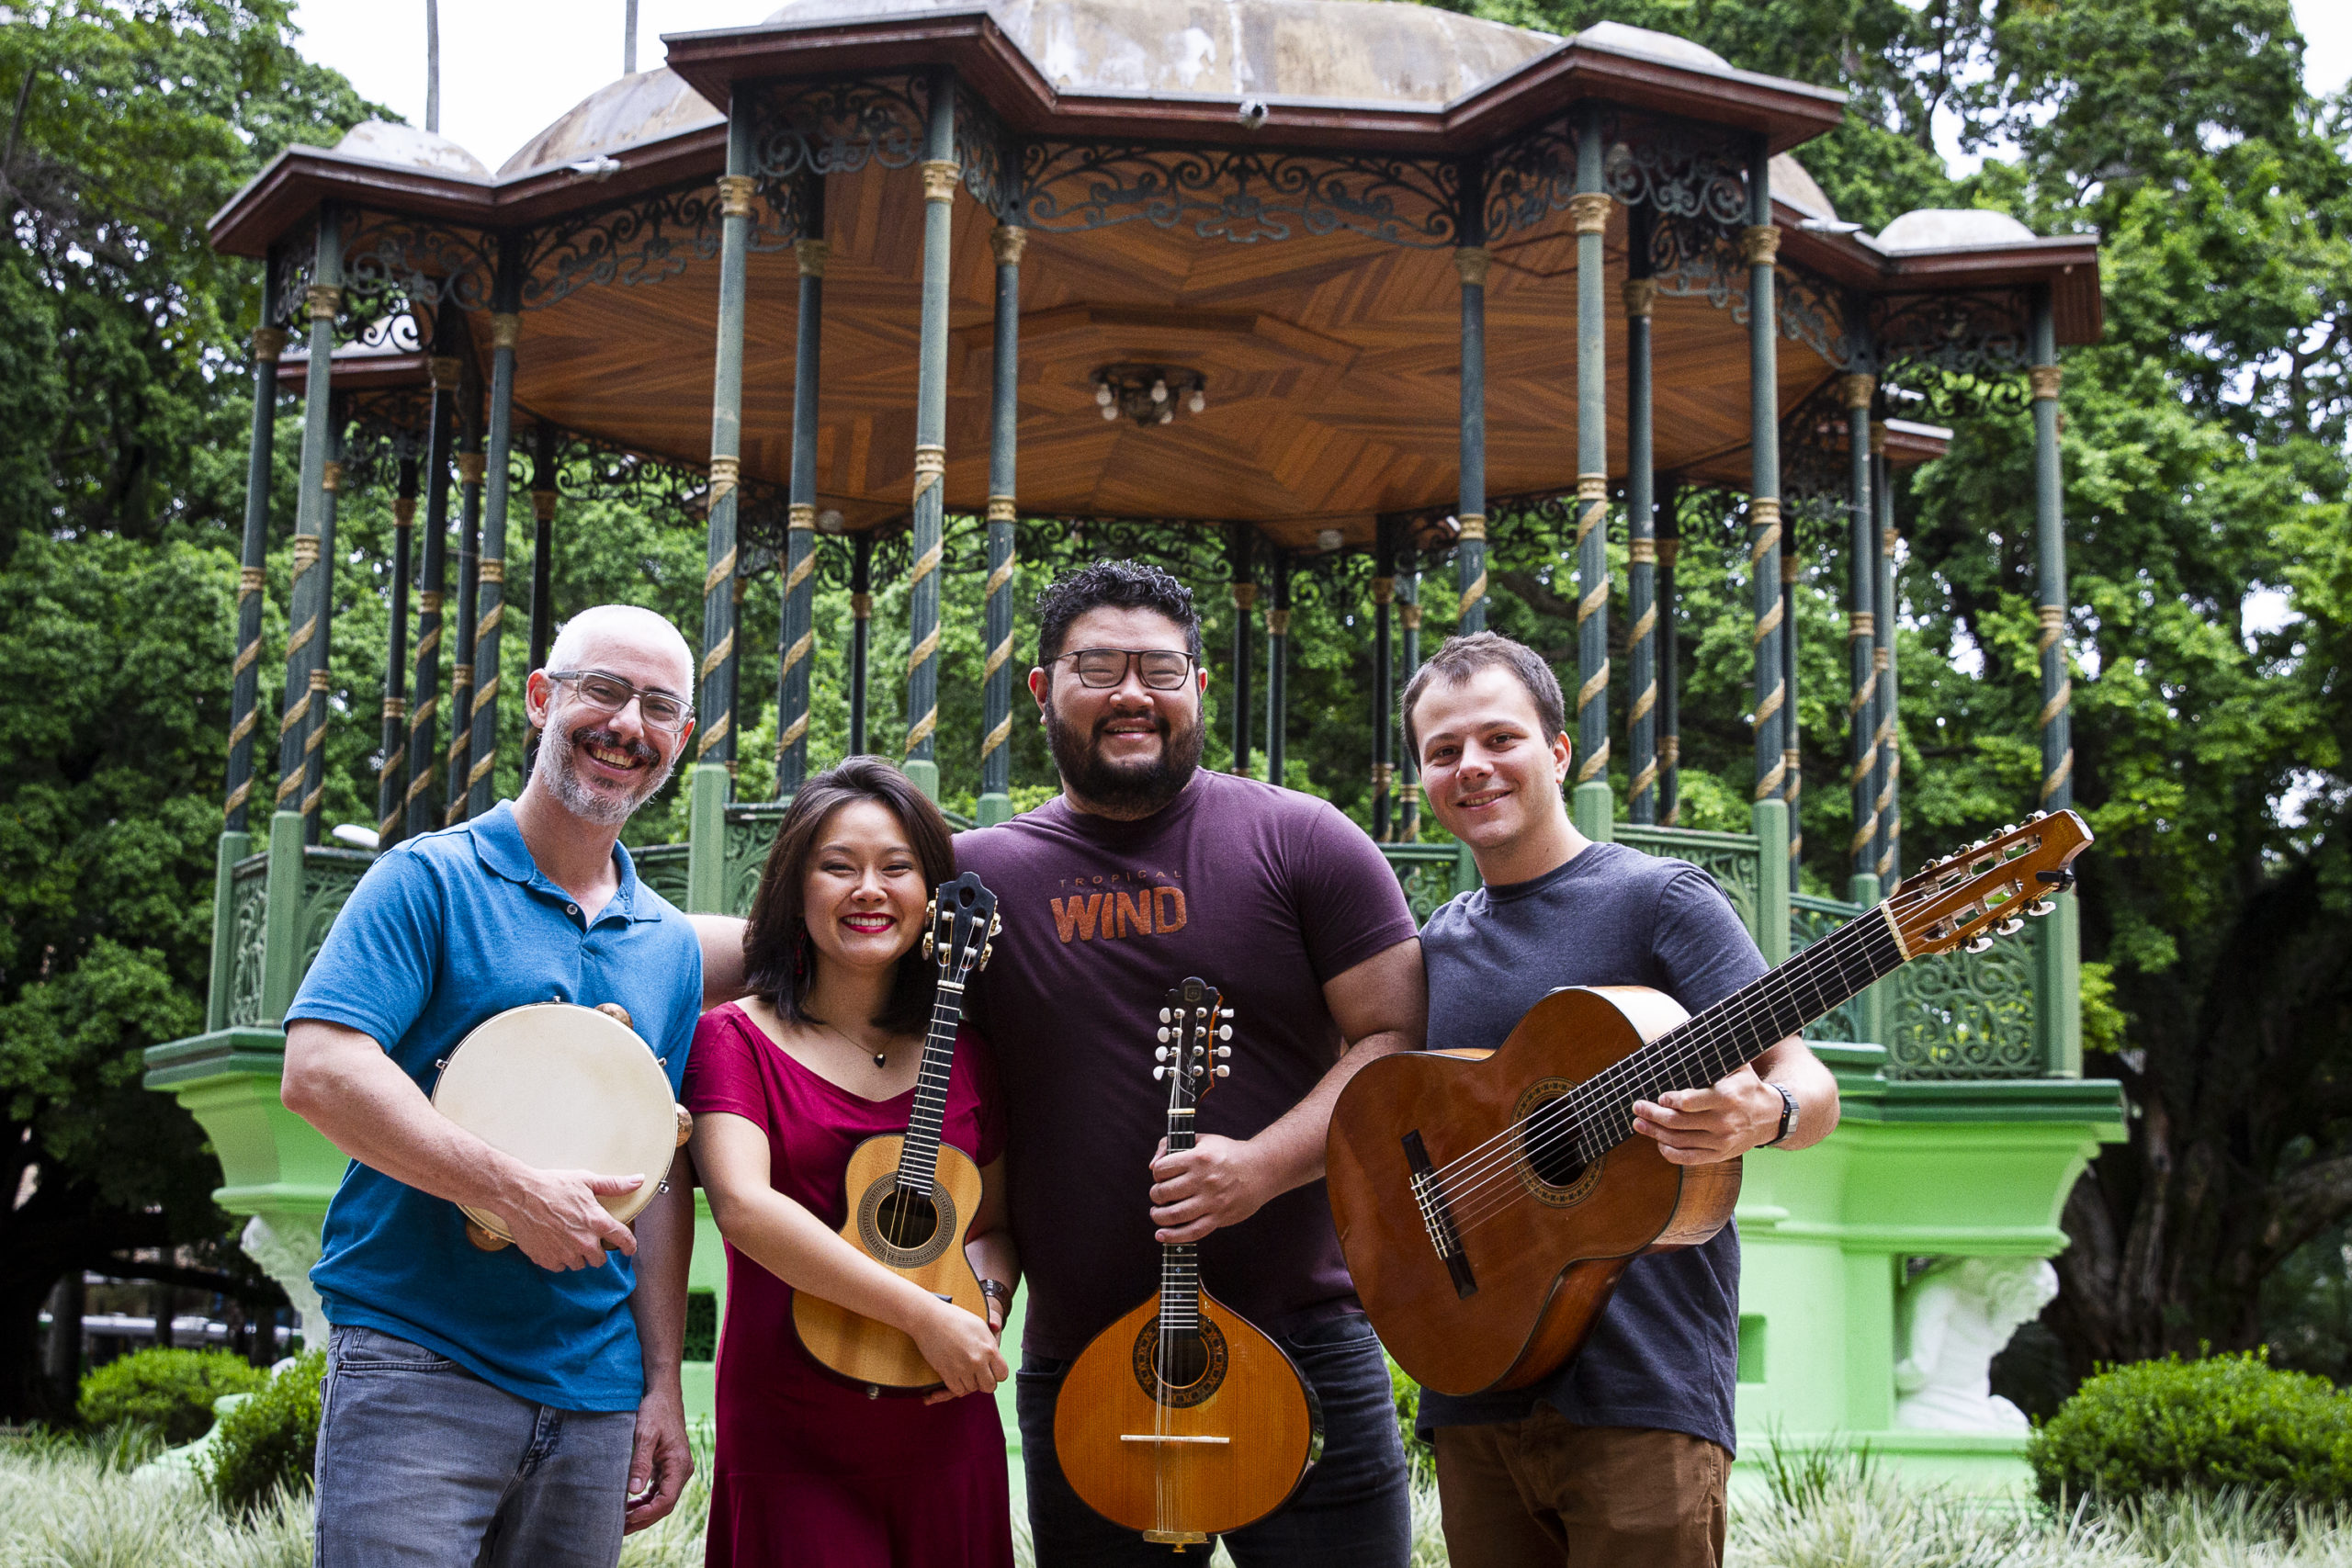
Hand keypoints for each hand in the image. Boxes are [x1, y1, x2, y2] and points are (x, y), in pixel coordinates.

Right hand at [495, 1167, 641, 1270]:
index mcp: (597, 1223)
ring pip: (579, 1264)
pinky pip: (559, 1266)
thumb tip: (638, 1180)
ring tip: (567, 1238)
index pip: (623, 1240)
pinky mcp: (546, 1259)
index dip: (629, 1246)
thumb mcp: (586, 1181)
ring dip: (577, 1255)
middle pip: (600, 1260)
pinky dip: (559, 1258)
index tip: (629, 1249)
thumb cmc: (552, 1185)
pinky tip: (553, 1243)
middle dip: (596, 1251)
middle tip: (586, 1237)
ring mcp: (564, 1253)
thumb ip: (614, 1185)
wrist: (519, 1195)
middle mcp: (583, 1242)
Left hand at [623, 1383, 692, 1533]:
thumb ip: (639, 1463)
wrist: (663, 1395)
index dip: (646, 1514)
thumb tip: (633, 1491)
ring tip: (620, 1520)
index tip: (626, 1519)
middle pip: (664, 1505)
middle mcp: (682, 1470)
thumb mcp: (644, 1434)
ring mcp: (677, 1470)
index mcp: (679, 1464)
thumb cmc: (655, 1411)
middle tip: (618, 1528)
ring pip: (661, 1500)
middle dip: (642, 1519)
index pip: (666, 1501)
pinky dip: (644, 1501)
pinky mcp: (669, 1468)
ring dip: (642, 1512)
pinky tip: (628, 1505)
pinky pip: (659, 1491)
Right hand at [911, 1298, 1007, 1401]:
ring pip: (972, 1389)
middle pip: (989, 1386)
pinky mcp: (947, 1373)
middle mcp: (978, 1360)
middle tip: (978, 1375)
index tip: (990, 1370)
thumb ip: (990, 1340)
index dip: (997, 1374)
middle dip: (984, 1382)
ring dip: (969, 1383)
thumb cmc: (954, 1319)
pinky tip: (956, 1376)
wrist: (929, 1319)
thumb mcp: (979, 1325)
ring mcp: (962, 1368)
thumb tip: (998, 1333)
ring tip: (965, 1371)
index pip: (1002, 1374)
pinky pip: (957, 1390)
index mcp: (989, 1348)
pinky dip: (956, 1386)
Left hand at [1149, 1133, 1270, 1243]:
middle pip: (1164, 1193)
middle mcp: (1204, 1180)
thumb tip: (1152, 1166)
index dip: (1157, 1174)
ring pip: (1174, 1215)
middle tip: (1159, 1196)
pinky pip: (1192, 1232)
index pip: (1162, 1169)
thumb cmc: (1227, 1153)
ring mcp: (1212, 1201)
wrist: (1261, 1169)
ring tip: (1157, 1214)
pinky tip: (1162, 1235)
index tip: (1162, 1176)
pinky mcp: (1219, 1217)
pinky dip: (1174, 1236)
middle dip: (1156, 1195)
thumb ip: (1171, 1145)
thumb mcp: (1201, 1140)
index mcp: (1198, 1158)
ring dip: (1159, 1216)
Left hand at [1631, 1065, 1782, 1164]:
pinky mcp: (1719, 1155)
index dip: (1671, 1100)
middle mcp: (1723, 1122)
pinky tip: (1659, 1142)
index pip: (1692, 1102)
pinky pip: (1689, 1158)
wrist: (1771, 1117)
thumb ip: (1715, 1055)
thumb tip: (1690, 1037)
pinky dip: (1670, 1152)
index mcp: (1726, 1098)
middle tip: (1637, 1107)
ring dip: (1654, 1132)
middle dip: (1653, 1114)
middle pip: (1678, 1122)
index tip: (1659, 1097)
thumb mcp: (1738, 1067)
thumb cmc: (1747, 1087)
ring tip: (1639, 1123)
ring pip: (1679, 1140)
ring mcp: (1721, 1141)